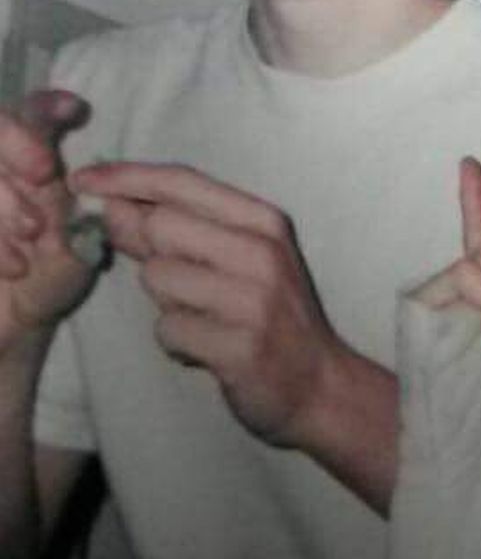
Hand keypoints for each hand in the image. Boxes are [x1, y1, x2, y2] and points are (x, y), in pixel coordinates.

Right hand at [0, 90, 96, 349]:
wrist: (10, 320)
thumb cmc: (53, 272)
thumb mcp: (81, 241)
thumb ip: (93, 207)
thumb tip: (110, 182)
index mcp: (34, 159)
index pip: (34, 113)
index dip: (48, 106)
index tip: (74, 110)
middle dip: (16, 140)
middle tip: (42, 170)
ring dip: (3, 197)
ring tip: (33, 233)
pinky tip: (15, 265)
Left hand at [70, 162, 336, 446]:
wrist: (319, 382)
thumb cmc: (272, 313)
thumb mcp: (238, 258)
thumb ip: (178, 230)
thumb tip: (115, 203)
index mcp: (264, 221)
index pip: (183, 182)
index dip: (126, 176)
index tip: (83, 178)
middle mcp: (262, 252)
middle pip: (161, 225)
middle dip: (151, 252)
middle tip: (179, 280)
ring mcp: (253, 299)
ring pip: (158, 278)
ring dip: (166, 302)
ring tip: (203, 317)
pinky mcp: (239, 346)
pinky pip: (167, 329)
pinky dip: (176, 341)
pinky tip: (206, 347)